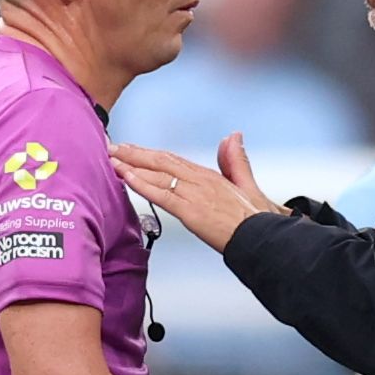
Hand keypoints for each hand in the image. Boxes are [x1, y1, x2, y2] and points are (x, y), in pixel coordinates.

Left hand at [112, 134, 279, 251]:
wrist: (263, 239)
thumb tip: (234, 135)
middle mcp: (200, 180)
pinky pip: (161, 194)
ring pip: (157, 174)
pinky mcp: (190, 211)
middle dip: (134, 154)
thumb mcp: (248, 186)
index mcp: (210, 175)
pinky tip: (126, 177)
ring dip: (131, 165)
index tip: (132, 148)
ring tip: (111, 159)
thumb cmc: (257, 219)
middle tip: (112, 147)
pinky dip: (141, 184)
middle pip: (161, 161)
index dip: (150, 154)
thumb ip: (236, 161)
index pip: (173, 160)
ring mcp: (194, 194)